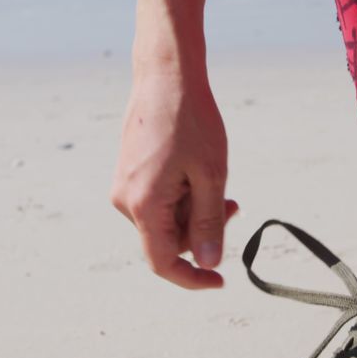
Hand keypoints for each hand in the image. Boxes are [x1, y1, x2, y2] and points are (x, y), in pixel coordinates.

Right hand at [111, 75, 238, 288]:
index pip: (163, 263)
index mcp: (143, 205)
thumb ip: (208, 223)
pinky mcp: (129, 175)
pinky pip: (158, 203)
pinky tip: (198, 173)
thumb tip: (210, 264)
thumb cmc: (191, 121)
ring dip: (195, 212)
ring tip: (216, 180)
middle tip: (232, 205)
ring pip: (166, 222)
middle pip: (168, 241)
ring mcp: (123, 187)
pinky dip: (183, 198)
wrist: (166, 76)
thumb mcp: (211, 175)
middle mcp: (124, 201)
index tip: (220, 281)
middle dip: (202, 232)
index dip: (192, 279)